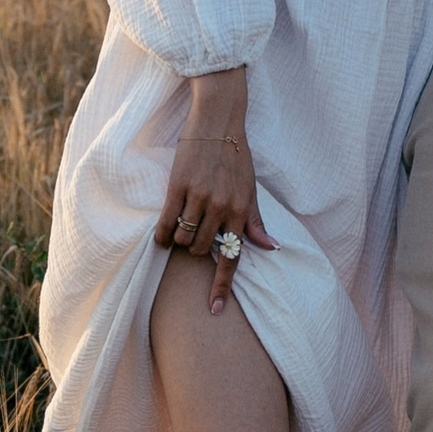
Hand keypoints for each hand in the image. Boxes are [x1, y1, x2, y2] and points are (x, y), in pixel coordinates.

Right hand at [154, 68, 277, 307]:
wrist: (218, 121)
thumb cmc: (236, 156)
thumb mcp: (252, 189)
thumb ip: (256, 221)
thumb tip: (270, 248)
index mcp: (242, 210)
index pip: (233, 257)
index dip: (222, 286)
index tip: (215, 310)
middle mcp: (222, 207)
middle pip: (201, 251)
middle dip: (195, 249)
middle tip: (194, 232)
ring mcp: (199, 198)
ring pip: (183, 239)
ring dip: (179, 240)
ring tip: (180, 225)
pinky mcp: (178, 187)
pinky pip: (166, 223)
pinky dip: (162, 234)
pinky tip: (161, 234)